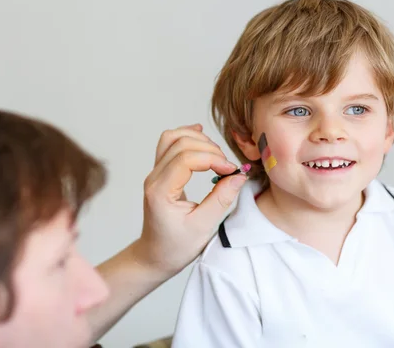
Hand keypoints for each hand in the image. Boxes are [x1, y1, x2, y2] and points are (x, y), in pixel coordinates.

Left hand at [132, 124, 246, 276]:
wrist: (155, 256)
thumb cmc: (176, 247)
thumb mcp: (203, 226)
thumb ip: (221, 199)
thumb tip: (238, 175)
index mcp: (161, 192)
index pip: (186, 159)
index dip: (212, 158)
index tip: (231, 170)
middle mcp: (154, 178)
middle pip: (180, 143)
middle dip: (208, 148)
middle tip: (227, 167)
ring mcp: (155, 173)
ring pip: (172, 138)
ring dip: (198, 140)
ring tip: (217, 155)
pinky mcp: (160, 173)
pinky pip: (169, 145)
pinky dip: (187, 137)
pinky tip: (202, 137)